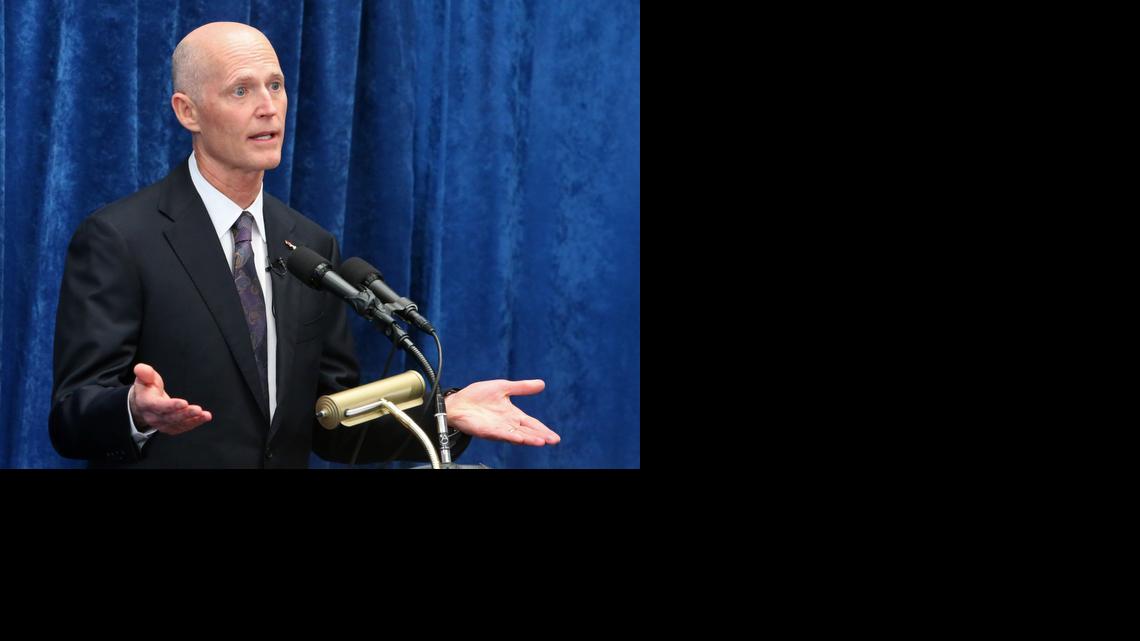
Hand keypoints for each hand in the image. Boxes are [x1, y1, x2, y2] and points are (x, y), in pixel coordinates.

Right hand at [129, 363, 211, 434]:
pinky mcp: (170, 427)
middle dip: (185, 414)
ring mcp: (161, 424)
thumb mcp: (144, 377)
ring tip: (205, 415)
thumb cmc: (147, 387)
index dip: (171, 405)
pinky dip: (194, 423)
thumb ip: (144, 372)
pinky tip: (204, 418)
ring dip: (193, 420)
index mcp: (146, 403)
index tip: (184, 403)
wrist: (144, 402)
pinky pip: (182, 427)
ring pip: (178, 424)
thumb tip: (140, 369)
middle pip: (170, 417)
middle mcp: (153, 417)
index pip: (158, 406)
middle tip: (198, 410)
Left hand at [444, 379, 559, 445]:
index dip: (543, 430)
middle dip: (541, 436)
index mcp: (512, 414)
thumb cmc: (477, 396)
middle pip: (528, 432)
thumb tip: (542, 383)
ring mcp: (498, 428)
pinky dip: (513, 437)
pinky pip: (502, 434)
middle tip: (553, 440)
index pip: (531, 424)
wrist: (457, 401)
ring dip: (530, 439)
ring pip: (518, 435)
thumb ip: (522, 387)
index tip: (555, 437)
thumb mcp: (504, 387)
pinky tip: (521, 439)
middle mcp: (507, 424)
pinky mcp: (488, 430)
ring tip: (542, 441)